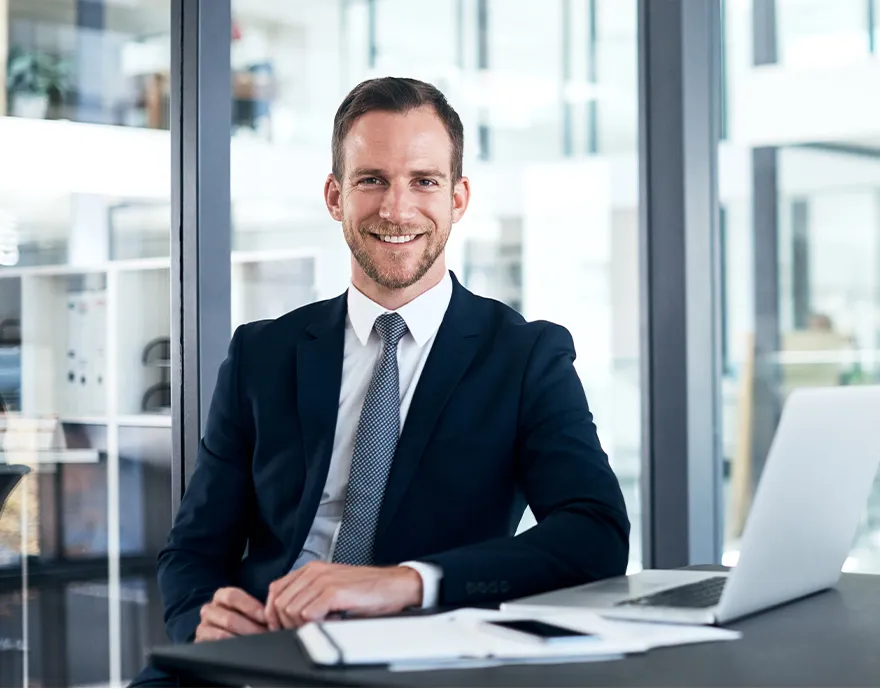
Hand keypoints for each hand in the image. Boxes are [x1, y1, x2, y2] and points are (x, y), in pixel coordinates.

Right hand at [195, 587, 267, 641]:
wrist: (226, 635)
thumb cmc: (243, 619)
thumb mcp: (249, 610)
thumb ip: (258, 609)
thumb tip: (274, 613)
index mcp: (221, 596)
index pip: (233, 596)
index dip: (251, 607)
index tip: (266, 617)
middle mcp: (209, 609)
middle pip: (229, 618)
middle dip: (250, 629)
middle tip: (265, 635)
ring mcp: (203, 626)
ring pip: (222, 634)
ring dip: (242, 640)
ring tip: (257, 644)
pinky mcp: (200, 642)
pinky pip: (215, 646)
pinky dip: (231, 648)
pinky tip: (243, 650)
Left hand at [264, 562, 422, 629]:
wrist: (394, 585)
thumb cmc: (367, 590)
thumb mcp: (333, 587)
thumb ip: (311, 594)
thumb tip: (288, 615)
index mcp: (312, 569)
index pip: (275, 589)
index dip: (274, 612)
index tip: (282, 626)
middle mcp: (315, 571)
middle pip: (280, 602)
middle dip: (286, 623)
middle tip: (303, 629)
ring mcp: (324, 580)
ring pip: (291, 610)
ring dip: (301, 625)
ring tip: (320, 624)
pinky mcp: (334, 591)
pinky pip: (308, 614)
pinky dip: (315, 625)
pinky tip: (330, 623)